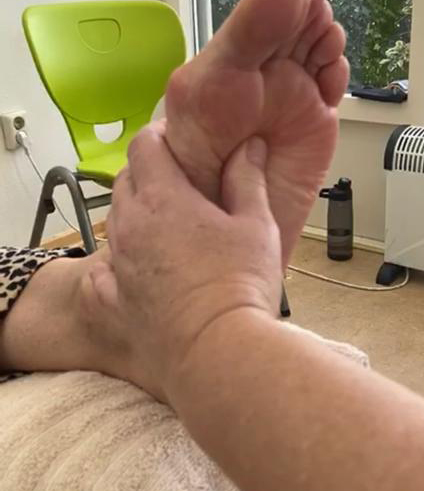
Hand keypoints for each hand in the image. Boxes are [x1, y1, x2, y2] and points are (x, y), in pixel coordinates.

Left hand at [83, 123, 281, 401]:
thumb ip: (248, 179)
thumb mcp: (256, 225)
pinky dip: (113, 264)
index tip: (178, 140)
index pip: (145, 145)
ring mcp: (116, 264)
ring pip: (114, 222)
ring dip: (134, 216)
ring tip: (166, 228)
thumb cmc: (241, 286)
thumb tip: (248, 145)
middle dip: (148, 175)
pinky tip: (134, 271)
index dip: (159, 136)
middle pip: (126, 181)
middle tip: (179, 185)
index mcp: (163, 199)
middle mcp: (130, 225)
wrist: (217, 354)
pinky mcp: (110, 300)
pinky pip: (101, 271)